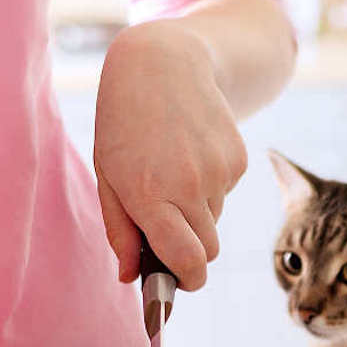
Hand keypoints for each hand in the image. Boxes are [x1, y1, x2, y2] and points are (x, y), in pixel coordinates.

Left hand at [94, 20, 247, 290]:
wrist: (163, 64)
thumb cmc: (124, 126)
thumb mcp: (108, 177)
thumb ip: (120, 232)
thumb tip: (131, 277)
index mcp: (150, 196)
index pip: (187, 261)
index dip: (186, 280)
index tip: (179, 282)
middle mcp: (189, 186)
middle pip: (207, 251)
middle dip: (190, 251)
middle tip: (169, 230)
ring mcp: (219, 172)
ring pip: (215, 222)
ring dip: (197, 214)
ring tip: (173, 174)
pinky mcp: (238, 159)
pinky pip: (225, 194)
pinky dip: (210, 188)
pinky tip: (191, 156)